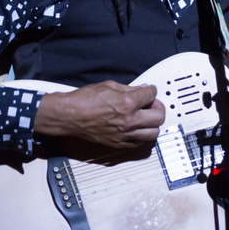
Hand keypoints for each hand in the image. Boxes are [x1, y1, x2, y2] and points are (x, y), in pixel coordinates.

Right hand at [33, 81, 164, 147]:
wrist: (70, 115)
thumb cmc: (85, 99)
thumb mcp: (109, 86)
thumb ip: (129, 88)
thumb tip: (142, 90)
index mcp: (128, 103)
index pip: (151, 95)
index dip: (152, 90)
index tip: (149, 90)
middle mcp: (129, 121)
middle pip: (159, 117)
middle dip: (158, 107)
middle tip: (151, 104)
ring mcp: (125, 134)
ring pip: (154, 133)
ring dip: (153, 124)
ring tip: (146, 117)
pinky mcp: (119, 143)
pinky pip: (140, 143)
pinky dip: (142, 135)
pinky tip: (137, 127)